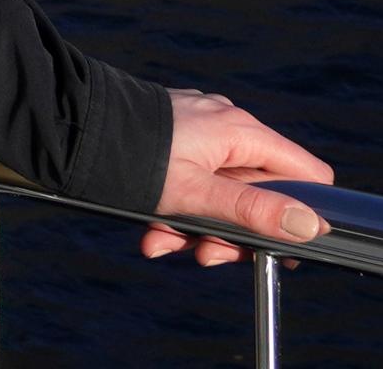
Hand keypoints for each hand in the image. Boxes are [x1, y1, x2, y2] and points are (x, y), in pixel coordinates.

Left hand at [141, 88, 334, 266]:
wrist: (71, 128)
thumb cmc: (133, 159)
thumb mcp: (196, 195)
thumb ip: (253, 210)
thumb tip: (311, 226)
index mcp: (242, 132)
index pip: (306, 173)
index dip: (301, 214)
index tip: (278, 248)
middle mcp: (226, 125)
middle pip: (258, 193)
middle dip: (232, 232)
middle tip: (205, 256)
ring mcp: (199, 131)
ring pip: (220, 195)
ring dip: (196, 230)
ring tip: (161, 244)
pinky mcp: (174, 140)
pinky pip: (191, 183)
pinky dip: (176, 212)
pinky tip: (151, 233)